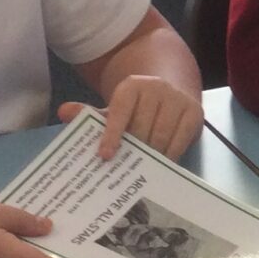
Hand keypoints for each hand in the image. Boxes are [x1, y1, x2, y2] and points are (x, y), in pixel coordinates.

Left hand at [63, 74, 204, 160]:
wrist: (169, 91)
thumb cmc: (136, 107)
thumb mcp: (113, 108)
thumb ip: (89, 113)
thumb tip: (63, 113)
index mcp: (132, 85)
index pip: (120, 111)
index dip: (112, 134)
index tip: (105, 156)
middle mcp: (157, 88)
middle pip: (142, 128)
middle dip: (132, 151)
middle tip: (123, 170)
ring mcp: (177, 99)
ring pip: (161, 137)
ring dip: (151, 157)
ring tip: (140, 172)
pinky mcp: (194, 112)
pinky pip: (180, 142)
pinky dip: (169, 156)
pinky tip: (160, 166)